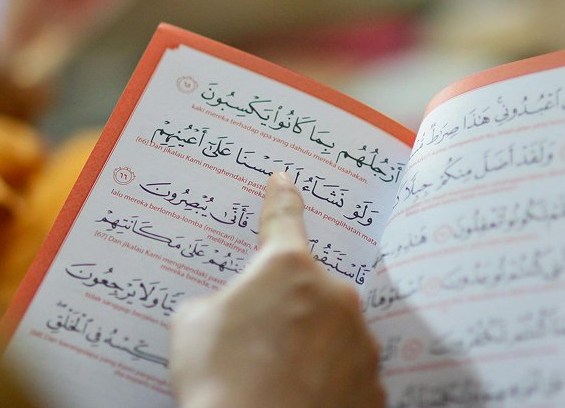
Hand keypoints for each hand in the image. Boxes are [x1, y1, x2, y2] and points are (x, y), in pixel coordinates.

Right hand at [169, 172, 383, 407]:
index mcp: (287, 269)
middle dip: (287, 308)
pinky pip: (346, 372)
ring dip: (310, 346)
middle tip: (258, 342)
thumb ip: (217, 302)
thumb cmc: (219, 382)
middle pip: (309, 289)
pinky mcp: (373, 384)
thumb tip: (228, 311)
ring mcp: (360, 341)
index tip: (285, 179)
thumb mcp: (191, 327)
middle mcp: (334, 296)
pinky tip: (301, 398)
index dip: (280, 198)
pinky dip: (327, 381)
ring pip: (332, 332)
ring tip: (275, 379)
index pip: (283, 219)